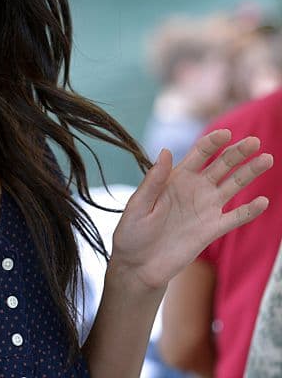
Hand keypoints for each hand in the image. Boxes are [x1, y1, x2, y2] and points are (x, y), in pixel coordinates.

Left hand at [110, 129, 272, 290]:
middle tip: (255, 141)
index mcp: (175, 178)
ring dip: (250, 172)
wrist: (138, 266)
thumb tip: (165, 151)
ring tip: (267, 159)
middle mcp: (194, 189)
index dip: (213, 143)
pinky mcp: (213, 229)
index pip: (199, 154)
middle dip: (238, 152)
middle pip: (222, 165)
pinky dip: (250, 210)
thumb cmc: (132, 233)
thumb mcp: (139, 204)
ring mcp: (206, 208)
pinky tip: (263, 201)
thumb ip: (154, 180)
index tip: (226, 134)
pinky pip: (236, 217)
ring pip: (234, 186)